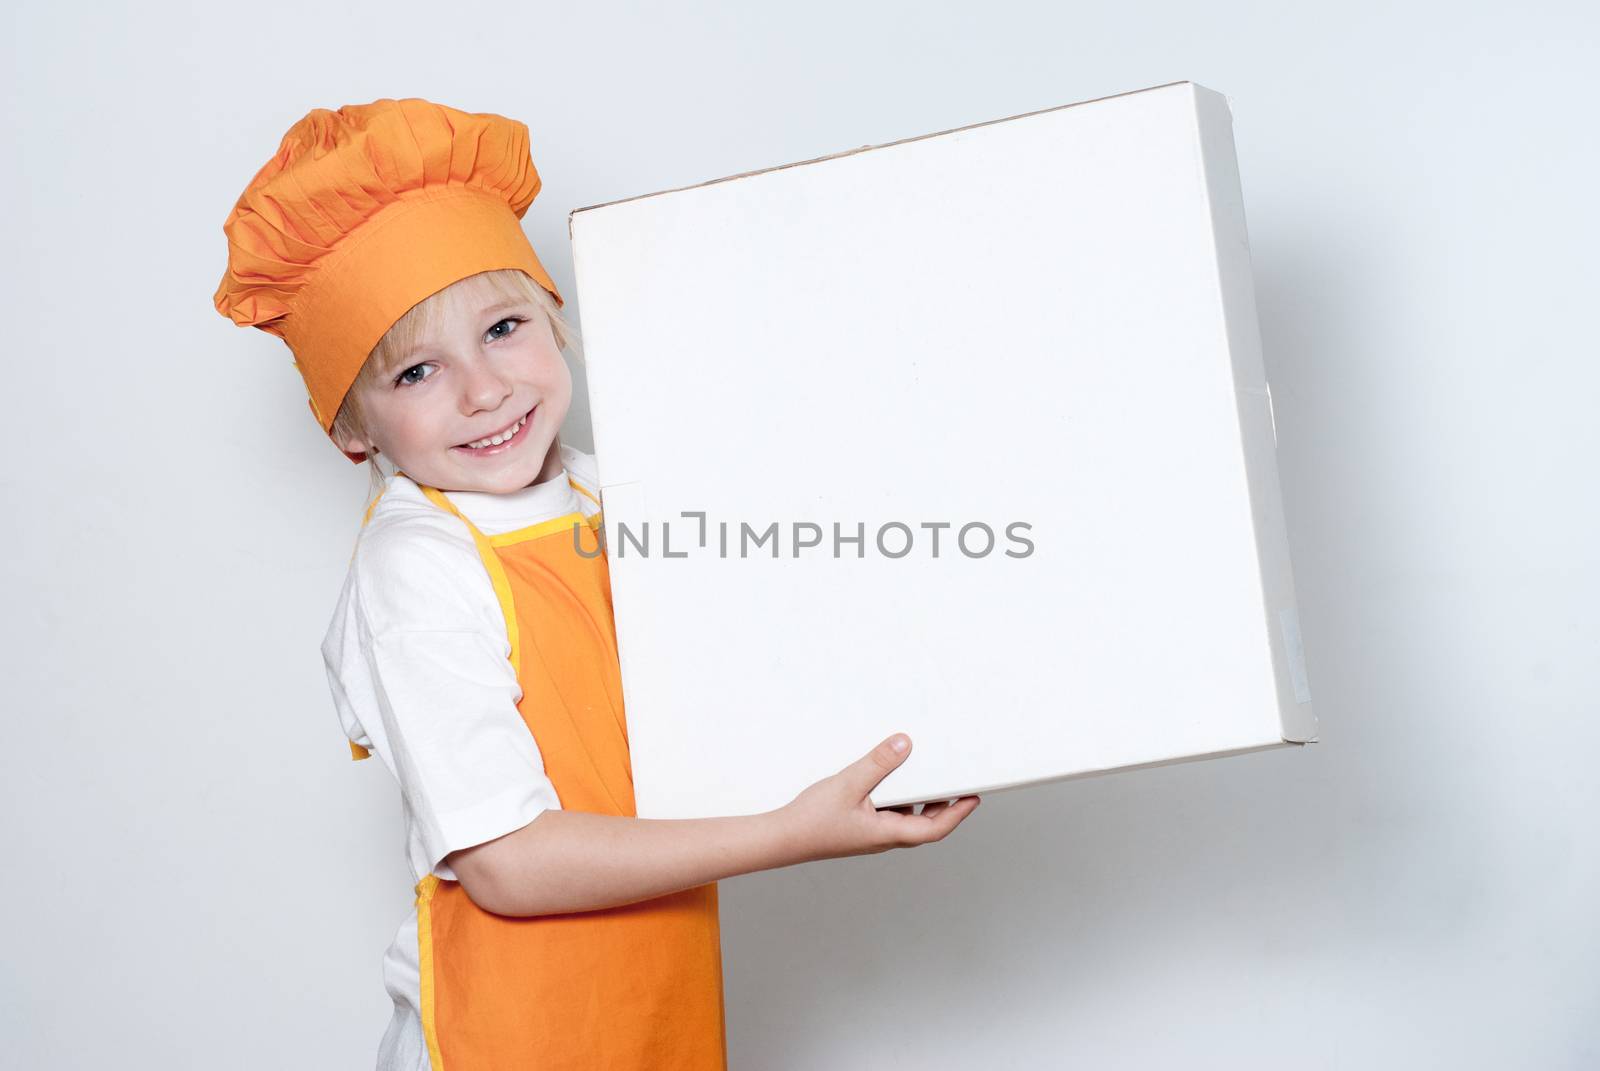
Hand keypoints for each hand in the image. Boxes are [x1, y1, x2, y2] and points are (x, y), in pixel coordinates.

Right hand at [774, 734, 980, 864]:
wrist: (781, 838)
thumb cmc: (811, 821)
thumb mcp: (849, 785)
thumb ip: (878, 764)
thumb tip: (904, 745)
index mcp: (887, 833)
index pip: (934, 828)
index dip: (958, 813)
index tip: (974, 798)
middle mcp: (882, 837)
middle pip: (925, 825)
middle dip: (945, 806)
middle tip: (959, 785)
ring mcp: (870, 834)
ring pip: (907, 819)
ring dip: (922, 801)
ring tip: (930, 777)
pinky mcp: (858, 828)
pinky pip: (889, 814)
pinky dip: (899, 798)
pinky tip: (891, 781)